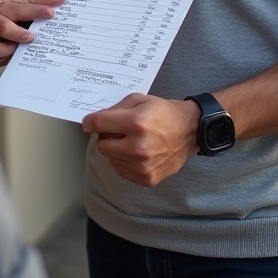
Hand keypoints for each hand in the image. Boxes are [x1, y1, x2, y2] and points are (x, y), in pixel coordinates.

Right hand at [0, 0, 65, 67]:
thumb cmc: (3, 8)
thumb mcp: (19, 1)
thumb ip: (40, 0)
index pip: (12, 11)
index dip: (33, 12)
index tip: (50, 13)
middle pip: (2, 31)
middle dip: (21, 34)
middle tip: (33, 37)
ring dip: (13, 48)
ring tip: (20, 41)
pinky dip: (6, 56)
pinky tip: (12, 48)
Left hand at [82, 93, 200, 186]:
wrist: (189, 131)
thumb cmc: (164, 113)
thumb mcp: (140, 99)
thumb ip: (115, 108)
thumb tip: (95, 120)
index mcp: (137, 123)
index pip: (99, 124)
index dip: (90, 122)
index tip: (89, 123)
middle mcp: (139, 147)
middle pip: (102, 144)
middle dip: (106, 136)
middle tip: (117, 130)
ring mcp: (143, 165)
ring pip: (110, 158)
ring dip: (116, 149)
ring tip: (132, 141)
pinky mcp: (147, 178)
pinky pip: (121, 170)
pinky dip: (124, 161)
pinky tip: (137, 152)